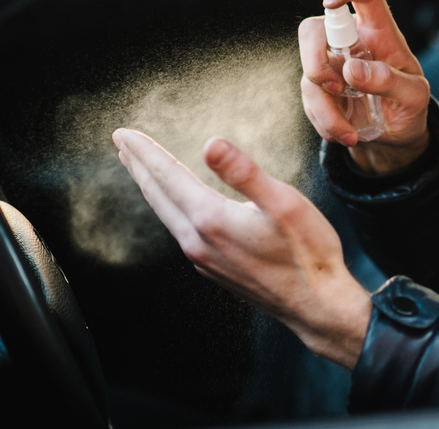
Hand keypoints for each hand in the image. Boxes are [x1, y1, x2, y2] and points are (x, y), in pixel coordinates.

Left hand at [113, 128, 371, 368]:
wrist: (317, 305)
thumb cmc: (308, 252)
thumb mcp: (284, 203)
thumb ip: (245, 173)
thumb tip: (210, 144)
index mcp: (211, 220)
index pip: (168, 176)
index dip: (145, 152)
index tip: (124, 133)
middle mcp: (198, 241)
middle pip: (158, 195)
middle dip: (139, 166)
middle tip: (122, 142)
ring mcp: (204, 258)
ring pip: (166, 214)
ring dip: (151, 187)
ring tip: (140, 168)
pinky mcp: (213, 267)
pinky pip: (179, 229)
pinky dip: (168, 206)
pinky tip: (175, 204)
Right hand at [299, 0, 429, 173]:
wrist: (396, 136)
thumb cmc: (409, 106)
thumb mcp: (414, 97)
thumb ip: (388, 80)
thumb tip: (352, 70)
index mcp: (380, 31)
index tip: (330, 1)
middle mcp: (351, 41)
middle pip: (315, 29)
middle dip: (315, 60)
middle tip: (335, 88)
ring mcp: (331, 64)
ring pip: (308, 72)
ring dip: (325, 108)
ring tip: (351, 133)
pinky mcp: (319, 88)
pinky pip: (308, 99)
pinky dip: (324, 122)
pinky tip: (345, 133)